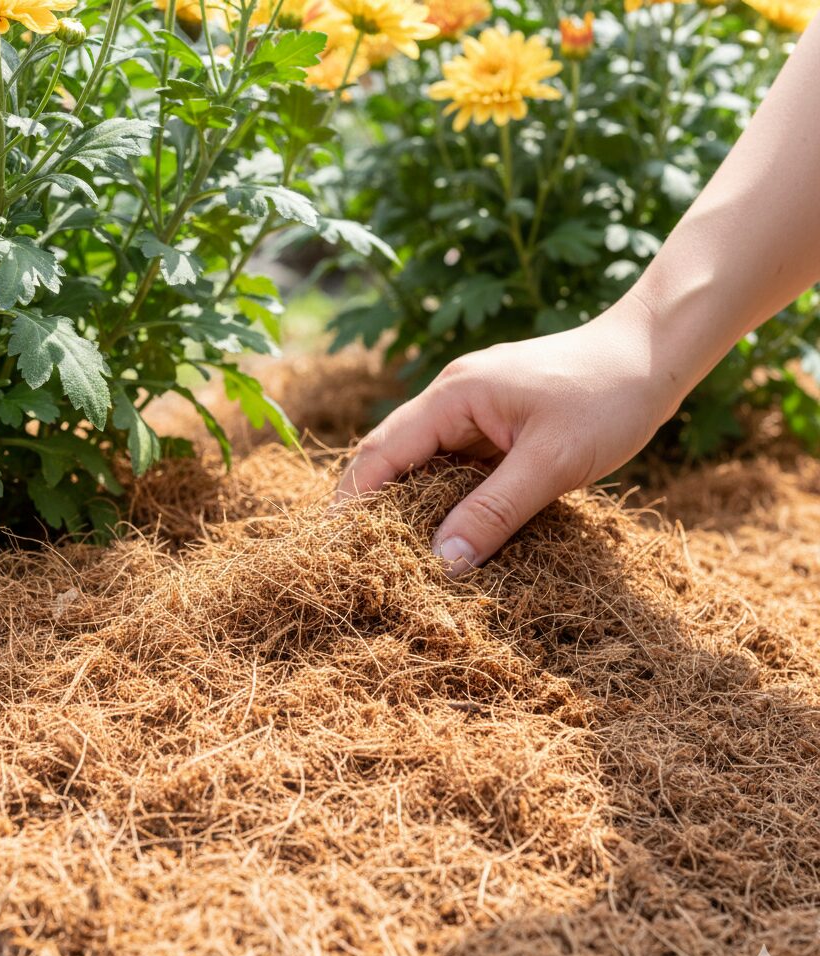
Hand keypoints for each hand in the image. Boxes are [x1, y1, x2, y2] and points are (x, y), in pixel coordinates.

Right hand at [334, 302, 682, 575]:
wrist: (656, 354)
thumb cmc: (607, 398)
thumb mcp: (550, 462)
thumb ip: (494, 512)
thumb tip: (442, 564)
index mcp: (452, 396)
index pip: (382, 452)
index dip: (354, 500)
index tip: (336, 546)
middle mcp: (452, 399)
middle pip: (394, 457)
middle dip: (376, 506)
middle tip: (364, 561)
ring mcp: (475, 410)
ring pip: (426, 464)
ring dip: (413, 506)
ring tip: (400, 556)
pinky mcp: (498, 424)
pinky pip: (458, 466)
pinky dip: (449, 498)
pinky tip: (453, 531)